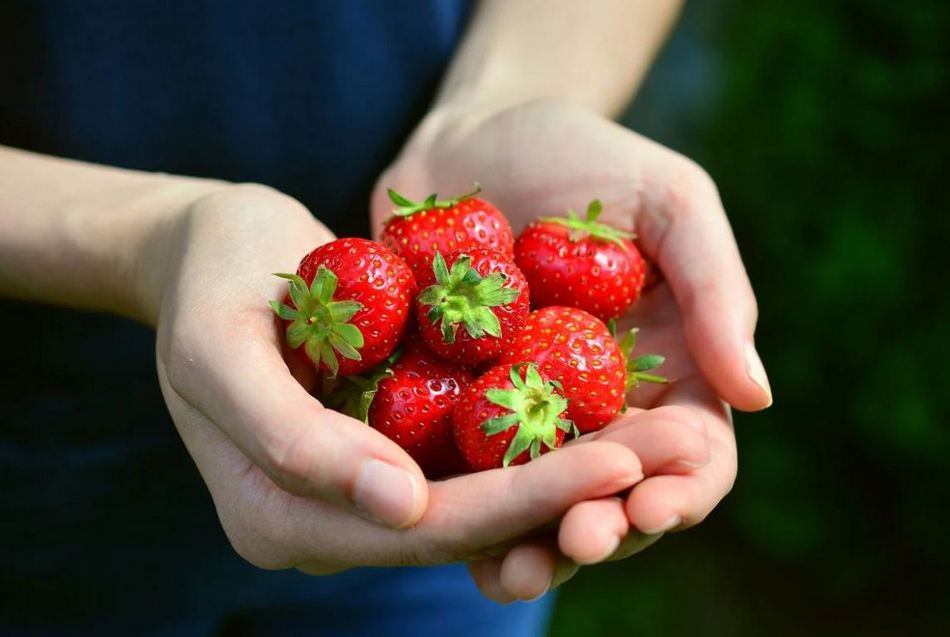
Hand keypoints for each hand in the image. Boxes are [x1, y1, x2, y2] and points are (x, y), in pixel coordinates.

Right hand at [145, 184, 699, 575]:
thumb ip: (290, 439)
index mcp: (281, 519)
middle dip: (568, 495)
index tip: (614, 464)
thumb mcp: (218, 351)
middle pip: (468, 524)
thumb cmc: (206, 284)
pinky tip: (611, 412)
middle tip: (665, 455)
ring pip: (484, 496)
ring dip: (572, 474)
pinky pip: (476, 453)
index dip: (519, 504)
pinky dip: (539, 439)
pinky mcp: (395, 442)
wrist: (209, 248)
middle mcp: (333, 521)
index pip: (420, 528)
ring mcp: (367, 486)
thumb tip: (400, 507)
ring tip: (664, 441)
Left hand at [372, 98, 767, 598]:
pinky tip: (429, 521)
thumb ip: (717, 290)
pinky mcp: (446, 403)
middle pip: (609, 494)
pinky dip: (448, 500)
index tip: (652, 507)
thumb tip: (757, 395)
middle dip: (599, 530)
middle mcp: (593, 408)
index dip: (681, 491)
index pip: (690, 456)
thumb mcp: (670, 201)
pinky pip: (451, 463)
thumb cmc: (585, 156)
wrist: (473, 136)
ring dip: (525, 542)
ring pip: (531, 501)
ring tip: (507, 569)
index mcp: (662, 373)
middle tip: (574, 545)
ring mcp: (517, 412)